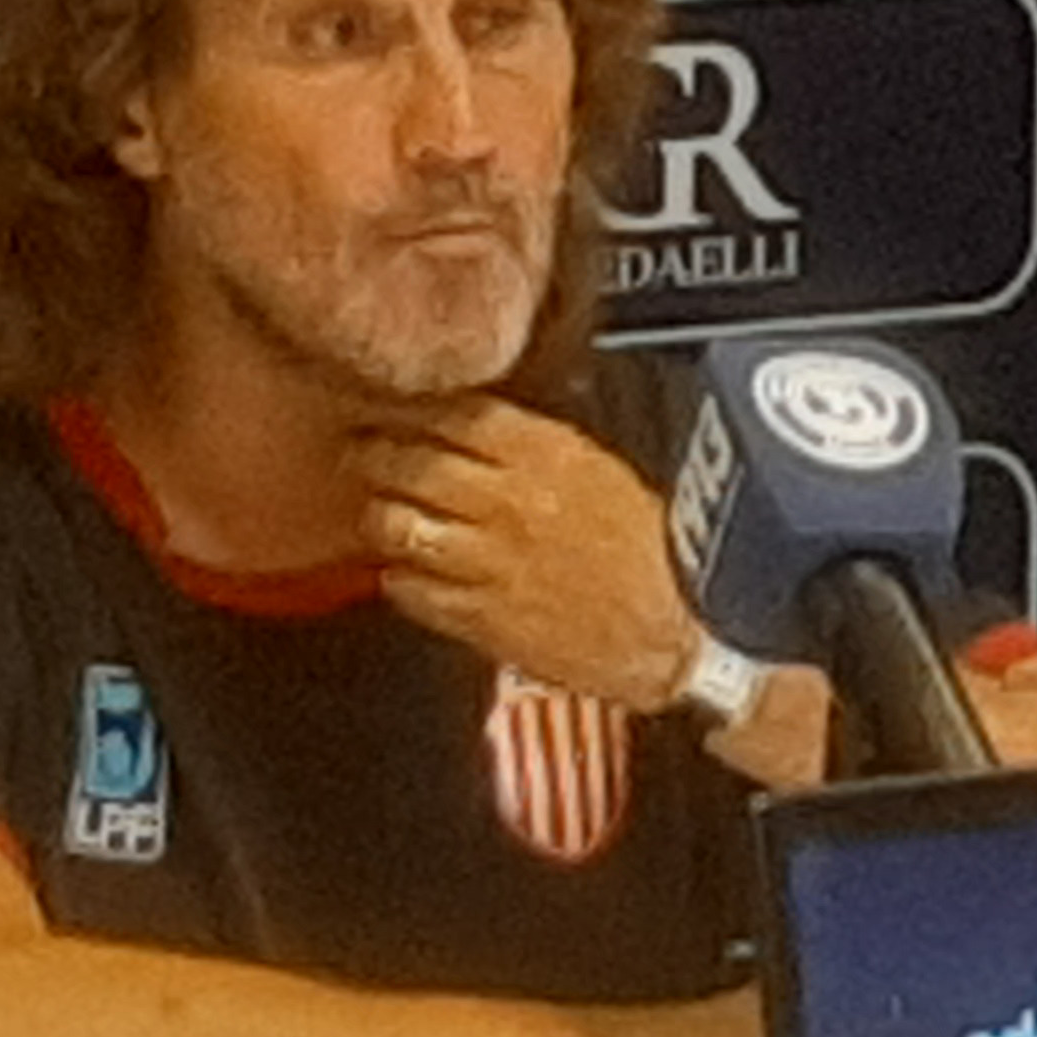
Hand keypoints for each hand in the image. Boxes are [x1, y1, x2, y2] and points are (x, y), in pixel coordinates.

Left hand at [347, 398, 704, 710]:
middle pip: (406, 461)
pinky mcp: (476, 617)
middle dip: (373, 452)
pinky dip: (397, 576)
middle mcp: (506, 501)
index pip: (447, 411)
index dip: (405, 404)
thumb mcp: (602, 472)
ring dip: (378, 514)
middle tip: (360, 450)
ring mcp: (485, 561)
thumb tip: (476, 423)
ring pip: (394, 522)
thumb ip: (535, 445)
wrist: (677, 634)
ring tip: (378, 510)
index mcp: (544, 453)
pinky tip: (406, 570)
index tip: (386, 402)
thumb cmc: (652, 554)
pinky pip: (407, 586)